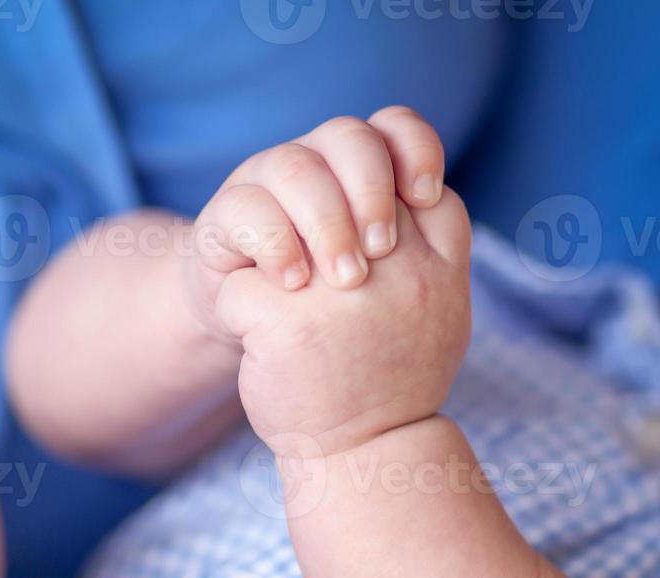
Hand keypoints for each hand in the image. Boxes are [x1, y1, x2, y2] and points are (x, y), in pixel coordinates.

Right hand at [186, 107, 446, 336]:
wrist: (273, 360)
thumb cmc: (340, 326)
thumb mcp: (390, 289)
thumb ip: (419, 247)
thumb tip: (442, 212)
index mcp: (362, 173)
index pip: (397, 130)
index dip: (417, 150)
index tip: (427, 198)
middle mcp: (315, 166)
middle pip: (348, 137)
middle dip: (371, 189)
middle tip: (382, 251)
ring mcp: (265, 187)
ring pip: (295, 165)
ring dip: (326, 219)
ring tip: (345, 279)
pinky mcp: (224, 220)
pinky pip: (246, 207)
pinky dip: (275, 242)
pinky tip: (295, 283)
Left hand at [215, 186, 471, 457]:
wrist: (365, 455)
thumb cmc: (393, 381)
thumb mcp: (442, 314)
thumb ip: (435, 253)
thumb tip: (417, 193)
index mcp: (437, 265)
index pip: (414, 159)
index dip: (387, 163)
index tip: (369, 213)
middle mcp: (398, 270)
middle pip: (349, 165)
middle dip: (320, 195)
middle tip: (318, 261)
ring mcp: (341, 293)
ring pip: (283, 211)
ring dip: (276, 245)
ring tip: (288, 295)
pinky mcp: (287, 323)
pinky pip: (241, 282)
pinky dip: (241, 306)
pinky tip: (260, 340)